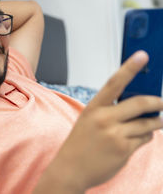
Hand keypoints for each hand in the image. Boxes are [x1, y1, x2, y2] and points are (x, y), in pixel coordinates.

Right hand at [35, 50, 162, 192]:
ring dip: (154, 123)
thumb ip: (111, 111)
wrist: (70, 169)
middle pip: (140, 104)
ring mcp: (115, 135)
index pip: (114, 83)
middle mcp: (104, 119)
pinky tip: (136, 139)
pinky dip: (146, 138)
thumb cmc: (80, 143)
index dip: (129, 68)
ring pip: (147, 123)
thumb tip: (140, 104)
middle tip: (161, 102)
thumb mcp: (89, 121)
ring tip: (153, 123)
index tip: (143, 55)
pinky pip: (145, 139)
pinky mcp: (124, 150)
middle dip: (156, 103)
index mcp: (94, 108)